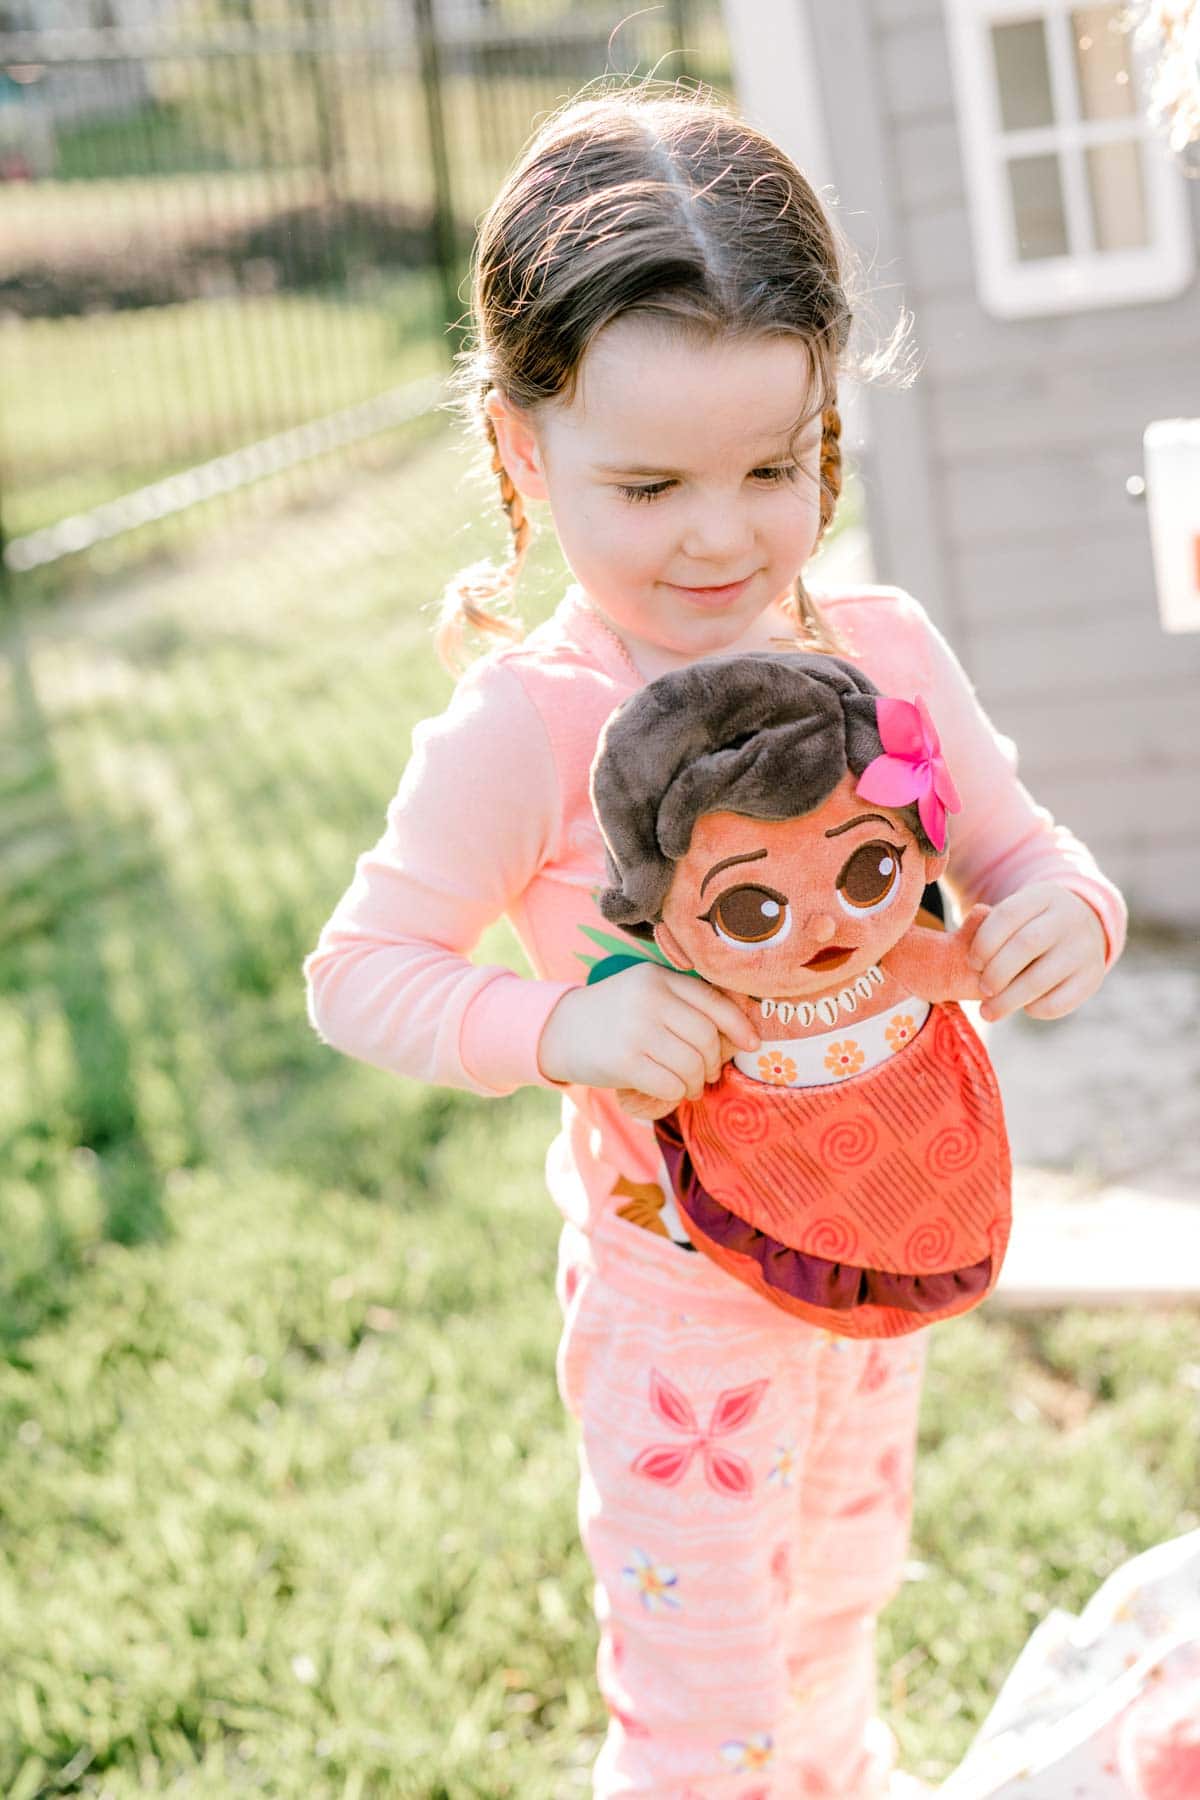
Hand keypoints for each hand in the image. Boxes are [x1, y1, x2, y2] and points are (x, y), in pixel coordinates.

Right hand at [537, 962, 759, 1106]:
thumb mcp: (644, 992)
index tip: (752, 1043)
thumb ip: (682, 1002)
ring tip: (691, 1086)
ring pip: (690, 1064)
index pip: (712, 1000)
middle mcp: (649, 999)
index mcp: (658, 978)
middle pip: (705, 1036)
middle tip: (708, 1074)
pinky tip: (674, 1092)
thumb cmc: (614, 1015)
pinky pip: (670, 1083)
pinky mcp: (623, 1061)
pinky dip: (678, 1092)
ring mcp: (636, 1030)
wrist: (559, 1029)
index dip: (739, 1025)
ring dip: (697, 1082)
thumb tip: (736, 1031)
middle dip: (713, 1062)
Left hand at [966, 883, 1107, 1022]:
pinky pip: (1059, 1001)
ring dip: (1008, 999)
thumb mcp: (1018, 913)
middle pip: (1025, 945)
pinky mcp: (1092, 978)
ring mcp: (1084, 948)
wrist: (1083, 929)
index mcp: (1043, 896)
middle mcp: (1068, 919)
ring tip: (989, 1011)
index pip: (1007, 915)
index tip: (972, 962)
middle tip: (982, 989)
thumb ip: (991, 928)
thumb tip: (970, 960)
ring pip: (1040, 978)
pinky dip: (1035, 1009)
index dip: (984, 942)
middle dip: (996, 972)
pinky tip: (1025, 1007)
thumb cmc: (1032, 926)